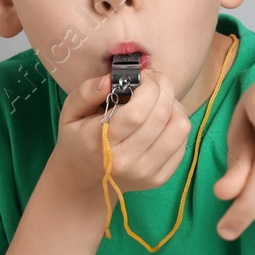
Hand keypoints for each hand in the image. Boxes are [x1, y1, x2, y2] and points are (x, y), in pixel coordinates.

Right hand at [49, 68, 192, 213]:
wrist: (84, 179)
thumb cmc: (78, 138)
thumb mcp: (70, 112)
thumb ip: (87, 92)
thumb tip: (113, 79)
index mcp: (101, 144)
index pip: (137, 112)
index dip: (148, 87)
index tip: (144, 75)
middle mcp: (126, 162)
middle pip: (161, 116)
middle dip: (164, 88)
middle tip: (155, 80)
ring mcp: (147, 172)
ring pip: (179, 127)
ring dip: (174, 104)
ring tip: (159, 99)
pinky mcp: (161, 177)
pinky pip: (183, 140)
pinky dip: (177, 121)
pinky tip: (162, 118)